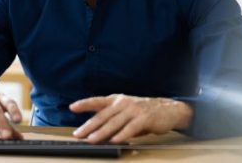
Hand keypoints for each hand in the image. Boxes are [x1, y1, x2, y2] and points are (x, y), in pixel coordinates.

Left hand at [69, 94, 192, 143]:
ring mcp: (134, 110)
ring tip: (92, 140)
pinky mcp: (144, 118)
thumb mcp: (125, 112)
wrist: (169, 110)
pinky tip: (114, 141)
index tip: (72, 107)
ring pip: (114, 122)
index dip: (84, 103)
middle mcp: (124, 103)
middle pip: (103, 115)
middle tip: (78, 134)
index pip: (97, 101)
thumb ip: (112, 120)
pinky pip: (130, 128)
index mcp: (117, 100)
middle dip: (89, 126)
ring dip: (102, 133)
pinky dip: (122, 135)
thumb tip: (96, 132)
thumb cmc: (143, 112)